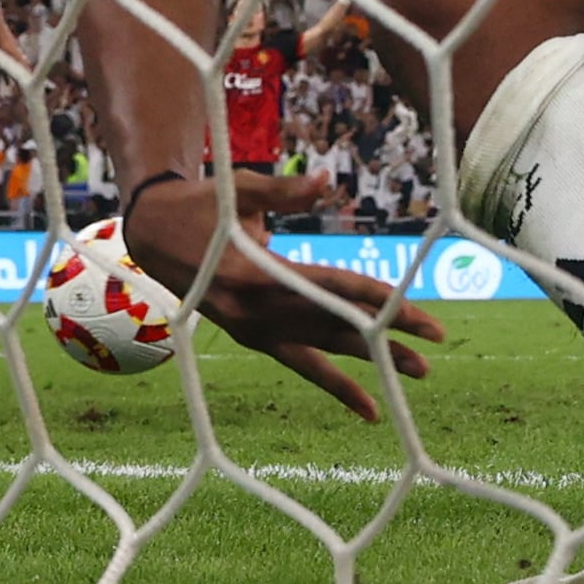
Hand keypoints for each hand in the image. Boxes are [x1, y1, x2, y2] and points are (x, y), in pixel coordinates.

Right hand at [124, 168, 441, 420]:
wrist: (151, 232)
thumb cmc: (203, 204)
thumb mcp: (241, 189)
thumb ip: (286, 190)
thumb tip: (325, 180)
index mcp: (256, 275)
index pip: (332, 290)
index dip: (378, 301)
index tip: (418, 313)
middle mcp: (256, 312)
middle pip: (334, 326)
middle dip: (386, 339)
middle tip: (433, 351)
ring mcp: (252, 330)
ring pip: (321, 352)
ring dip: (368, 367)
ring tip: (417, 374)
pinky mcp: (251, 337)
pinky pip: (298, 363)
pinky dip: (332, 382)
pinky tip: (365, 403)